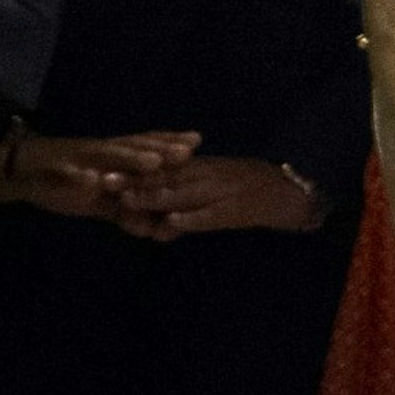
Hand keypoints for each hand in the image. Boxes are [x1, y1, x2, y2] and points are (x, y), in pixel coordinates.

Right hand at [0, 129, 192, 220]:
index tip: (198, 140)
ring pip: (107, 156)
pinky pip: (67, 175)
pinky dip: (78, 177)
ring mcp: (79, 160)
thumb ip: (124, 213)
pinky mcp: (55, 173)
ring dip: (130, 158)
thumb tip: (152, 231)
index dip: (170, 141)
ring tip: (153, 161)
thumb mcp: (99, 201)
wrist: (20, 172)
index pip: (145, 145)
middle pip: (135, 147)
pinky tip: (89, 180)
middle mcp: (101, 152)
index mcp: (112, 155)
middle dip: (161, 149)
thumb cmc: (66, 181)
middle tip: (186, 152)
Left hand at [108, 153, 324, 239]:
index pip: (162, 167)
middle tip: (102, 182)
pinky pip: (210, 216)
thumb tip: (161, 227)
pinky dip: (191, 219)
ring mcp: (221, 193)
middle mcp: (208, 176)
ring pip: (183, 194)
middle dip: (133, 181)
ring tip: (127, 201)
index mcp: (203, 168)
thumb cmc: (251, 192)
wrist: (292, 194)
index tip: (103, 170)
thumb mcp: (217, 192)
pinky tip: (172, 223)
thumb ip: (188, 207)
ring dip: (154, 197)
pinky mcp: (235, 210)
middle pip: (165, 178)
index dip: (133, 169)